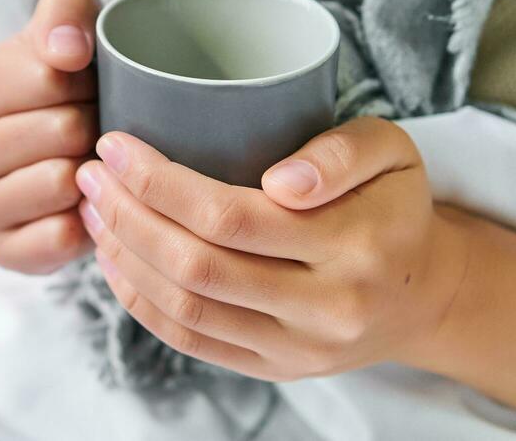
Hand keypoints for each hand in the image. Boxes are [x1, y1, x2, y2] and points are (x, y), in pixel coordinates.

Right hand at [0, 0, 101, 273]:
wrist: (53, 139)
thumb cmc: (58, 78)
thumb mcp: (60, 26)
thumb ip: (63, 12)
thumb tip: (66, 52)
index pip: (49, 79)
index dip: (86, 79)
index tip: (84, 84)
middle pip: (62, 131)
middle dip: (94, 121)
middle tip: (92, 121)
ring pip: (64, 182)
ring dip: (93, 169)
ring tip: (86, 156)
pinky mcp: (0, 253)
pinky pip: (62, 238)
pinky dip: (86, 217)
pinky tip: (82, 198)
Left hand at [75, 117, 470, 379]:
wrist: (425, 290)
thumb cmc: (393, 204)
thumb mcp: (392, 151)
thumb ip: (342, 151)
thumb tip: (281, 181)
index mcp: (351, 247)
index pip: (230, 218)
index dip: (159, 183)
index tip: (117, 144)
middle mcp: (324, 309)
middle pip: (196, 266)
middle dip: (128, 215)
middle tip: (91, 172)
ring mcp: (297, 350)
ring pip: (185, 309)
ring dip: (124, 256)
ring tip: (94, 209)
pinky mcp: (276, 371)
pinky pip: (192, 341)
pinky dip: (140, 301)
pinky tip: (114, 259)